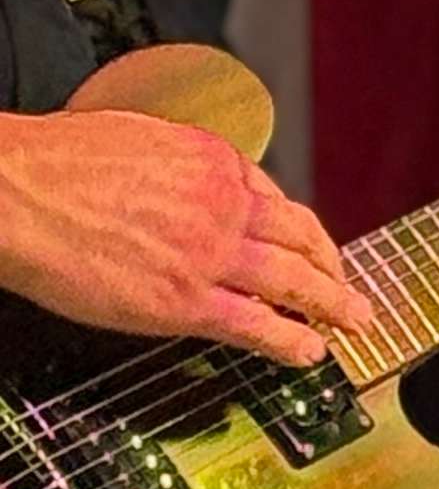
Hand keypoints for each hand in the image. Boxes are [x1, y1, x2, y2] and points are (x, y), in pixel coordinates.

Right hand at [0, 106, 371, 363]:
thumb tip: (185, 180)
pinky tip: (310, 351)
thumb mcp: (135, 137)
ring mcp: (210, 255)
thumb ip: (176, 165)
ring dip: (333, 303)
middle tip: (349, 283)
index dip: (293, 226)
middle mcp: (223, 204)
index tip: (305, 241)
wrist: (12, 191)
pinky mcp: (186, 300)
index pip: (272, 196)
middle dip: (330, 264)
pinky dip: (290, 340)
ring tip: (355, 320)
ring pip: (293, 282)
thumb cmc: (52, 163)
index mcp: (210, 160)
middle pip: (299, 237)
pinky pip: (256, 325)